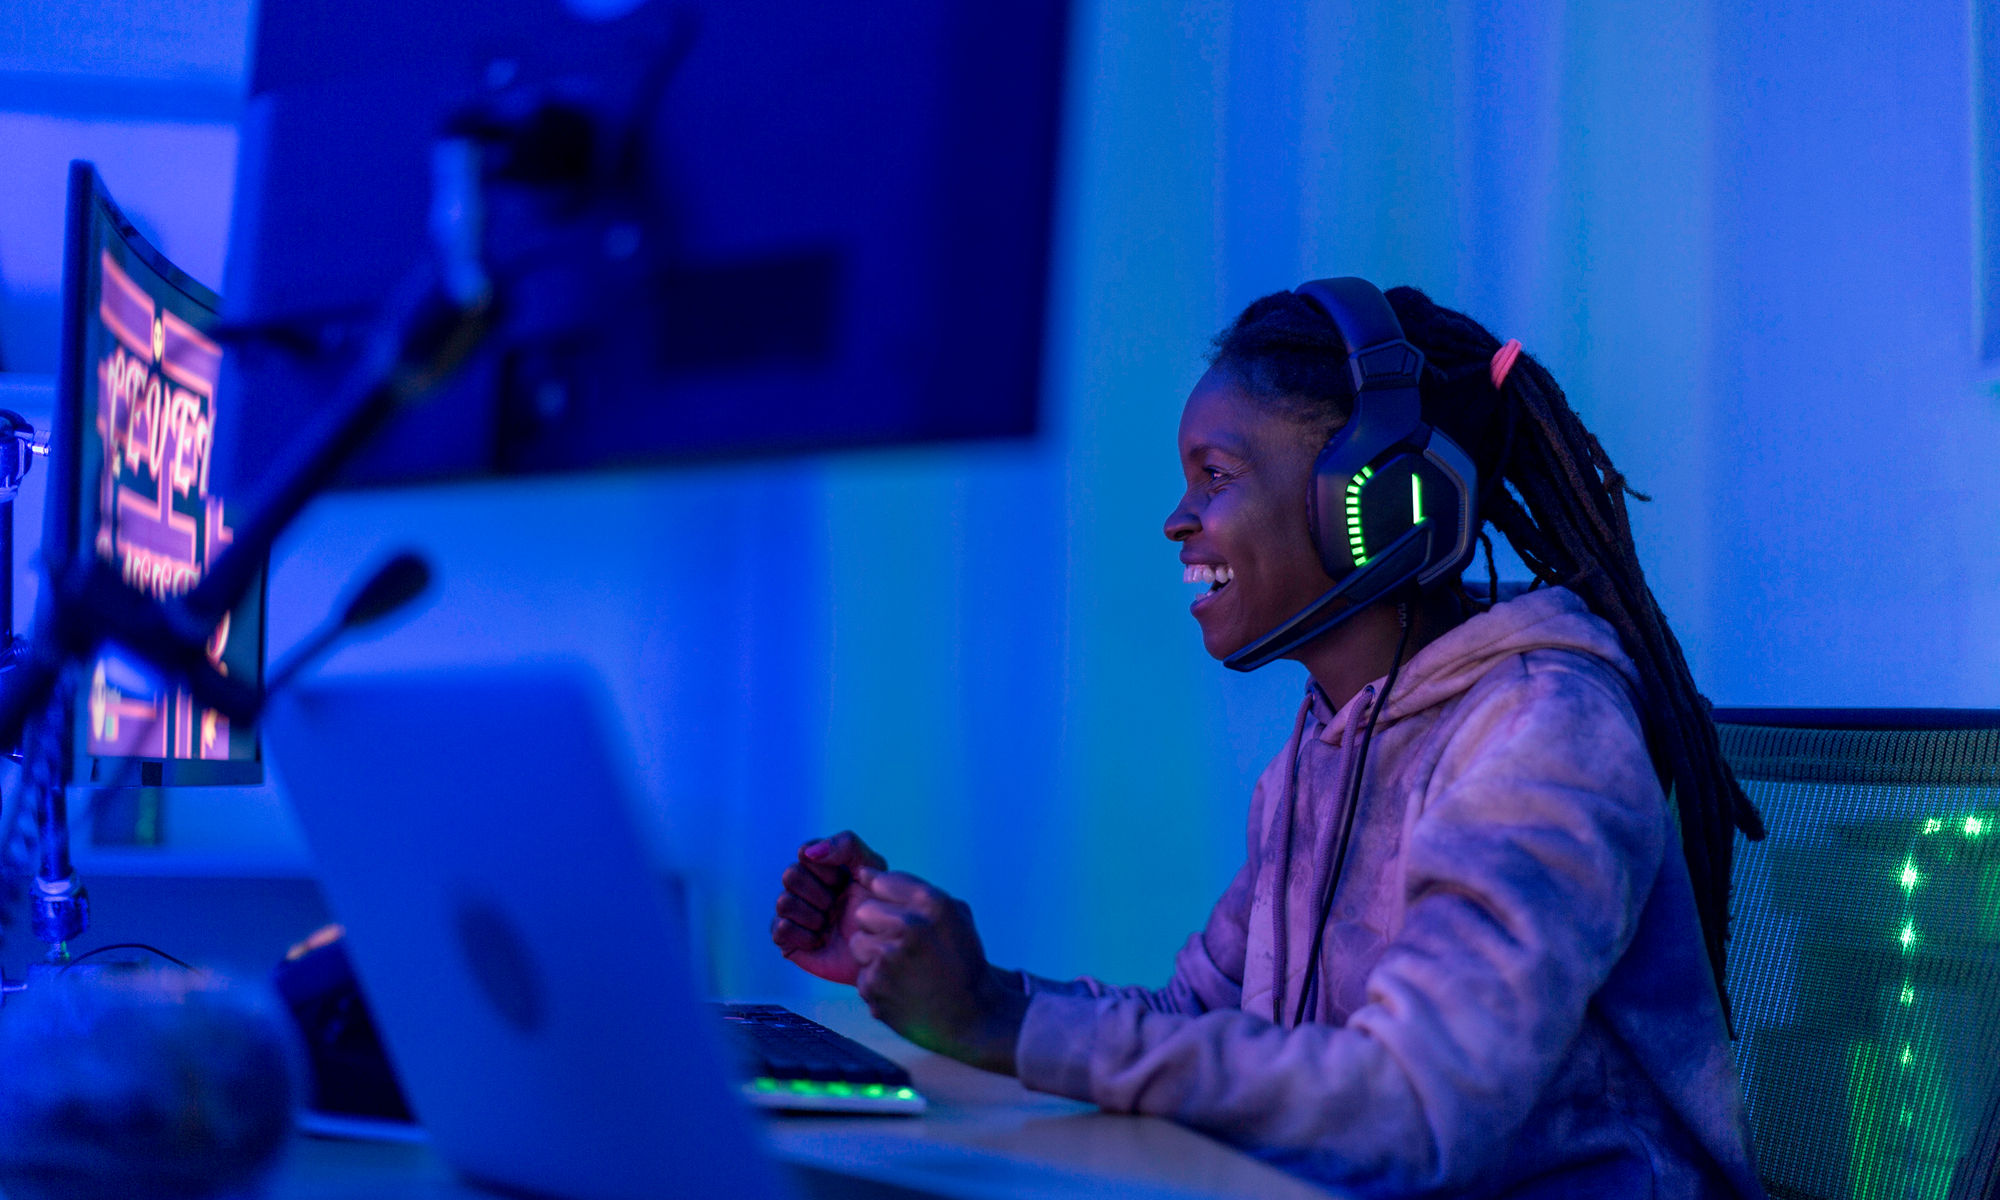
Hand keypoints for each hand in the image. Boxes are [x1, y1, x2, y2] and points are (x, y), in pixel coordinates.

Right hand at [770, 831, 886, 985]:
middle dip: (819, 893)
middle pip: (790, 875)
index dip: (826, 869)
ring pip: (783, 902)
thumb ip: (846, 845)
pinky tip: (819, 941)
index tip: (845, 882)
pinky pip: (779, 929)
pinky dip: (803, 935)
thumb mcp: (872, 869)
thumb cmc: (881, 910)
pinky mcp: (788, 942)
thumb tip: (806, 852)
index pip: (805, 852)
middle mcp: (804, 889)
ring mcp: (794, 915)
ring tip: (828, 926)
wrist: (883, 952)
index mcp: (822, 868)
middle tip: (836, 906)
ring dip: (812, 915)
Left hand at [848, 867, 1027, 1075]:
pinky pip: (862, 975)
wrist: (972, 1017)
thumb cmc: (962, 962)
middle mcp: (909, 926)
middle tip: (900, 946)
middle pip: (864, 912)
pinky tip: (902, 990)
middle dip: (877, 927)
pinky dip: (877, 984)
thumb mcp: (954, 915)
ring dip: (873, 956)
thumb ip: (913, 890)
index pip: (883, 882)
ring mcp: (889, 957)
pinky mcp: (874, 986)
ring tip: (902, 970)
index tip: (898, 916)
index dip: (888, 900)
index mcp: (932, 904)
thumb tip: (865, 873)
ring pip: (858, 943)